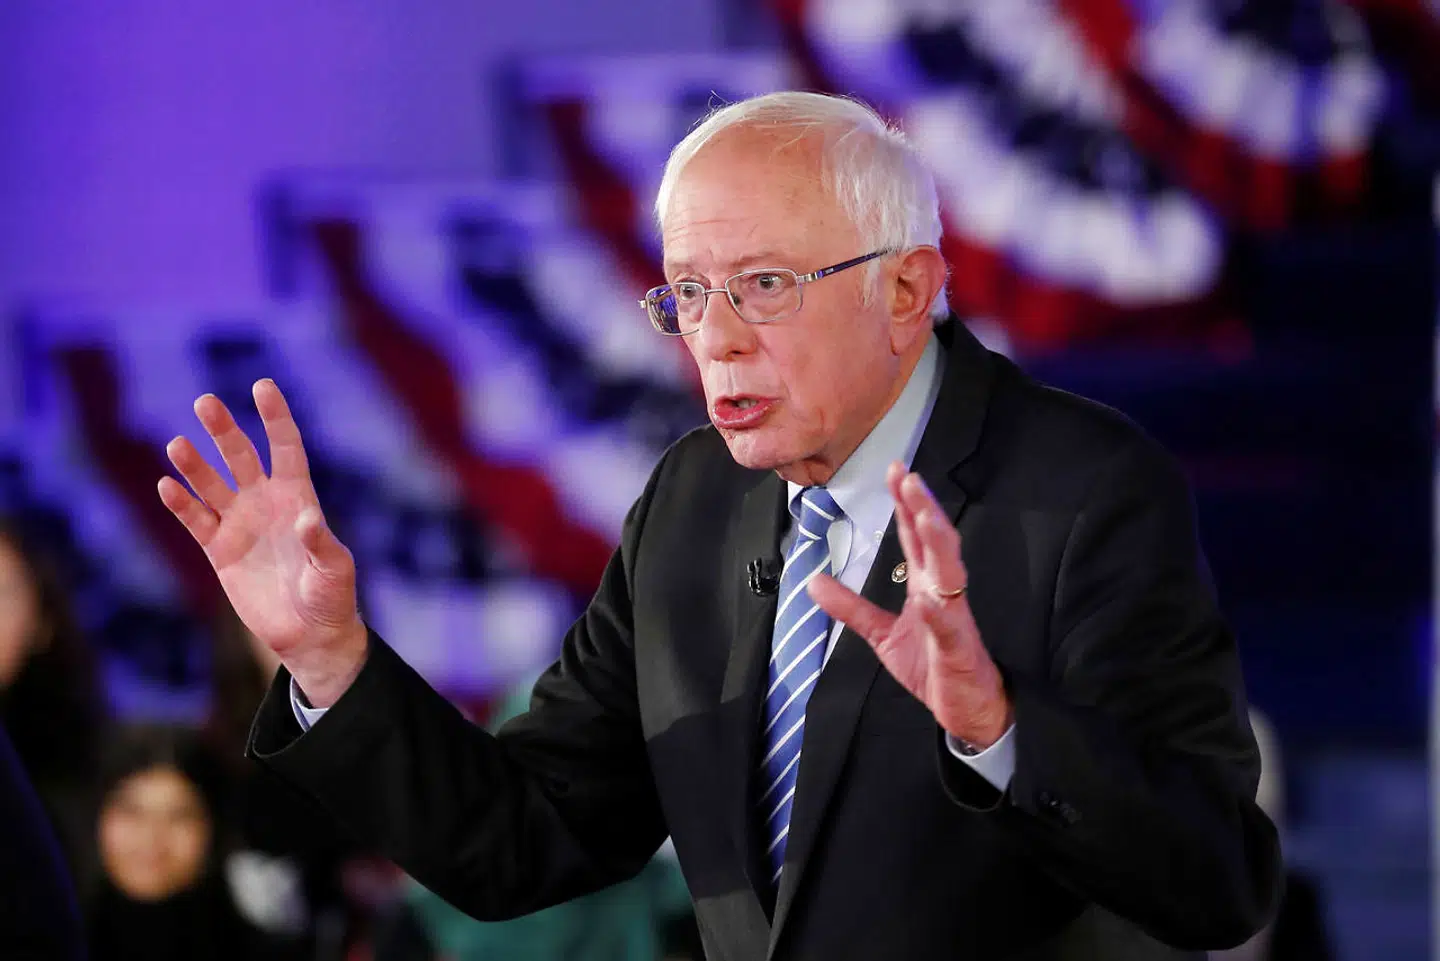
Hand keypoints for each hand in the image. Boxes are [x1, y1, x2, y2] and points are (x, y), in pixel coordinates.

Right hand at [158, 379, 366, 705]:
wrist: (308, 634)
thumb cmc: (331, 597)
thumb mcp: (334, 570)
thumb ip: (321, 544)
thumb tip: (308, 519)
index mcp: (299, 498)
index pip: (285, 448)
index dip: (275, 418)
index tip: (262, 386)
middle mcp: (266, 503)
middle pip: (241, 457)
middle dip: (223, 430)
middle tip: (204, 402)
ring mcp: (240, 524)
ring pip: (211, 484)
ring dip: (194, 465)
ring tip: (177, 444)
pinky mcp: (220, 550)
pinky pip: (196, 521)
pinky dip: (180, 504)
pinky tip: (166, 486)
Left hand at [809, 462, 1010, 747]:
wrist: (967, 710)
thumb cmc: (932, 666)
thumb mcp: (882, 634)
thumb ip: (852, 607)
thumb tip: (813, 582)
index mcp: (927, 586)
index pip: (916, 537)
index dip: (906, 504)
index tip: (895, 470)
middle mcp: (943, 594)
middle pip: (935, 542)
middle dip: (923, 508)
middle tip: (909, 476)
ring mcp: (954, 619)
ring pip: (950, 573)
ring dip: (937, 543)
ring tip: (925, 515)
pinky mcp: (958, 649)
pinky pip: (949, 627)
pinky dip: (940, 612)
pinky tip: (930, 598)